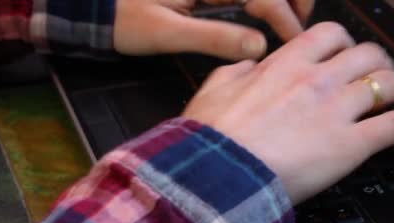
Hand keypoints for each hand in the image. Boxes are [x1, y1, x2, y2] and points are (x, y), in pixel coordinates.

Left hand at [114, 0, 314, 59]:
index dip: (284, 17)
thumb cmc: (122, 18)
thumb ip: (213, 37)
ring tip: (292, 19)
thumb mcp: (165, 32)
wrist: (92, 5)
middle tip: (302, 22)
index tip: (295, 42)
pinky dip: (262, 1)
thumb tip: (259, 46)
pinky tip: (267, 14)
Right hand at [182, 22, 393, 203]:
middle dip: (381, 61)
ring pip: (388, 84)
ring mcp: (337, 110)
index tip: (349, 52)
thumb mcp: (214, 91)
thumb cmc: (212, 140)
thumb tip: (251, 65)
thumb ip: (237, 71)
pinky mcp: (351, 145)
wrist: (218, 176)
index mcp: (286, 64)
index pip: (330, 35)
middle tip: (385, 73)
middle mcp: (318, 80)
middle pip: (368, 54)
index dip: (346, 41)